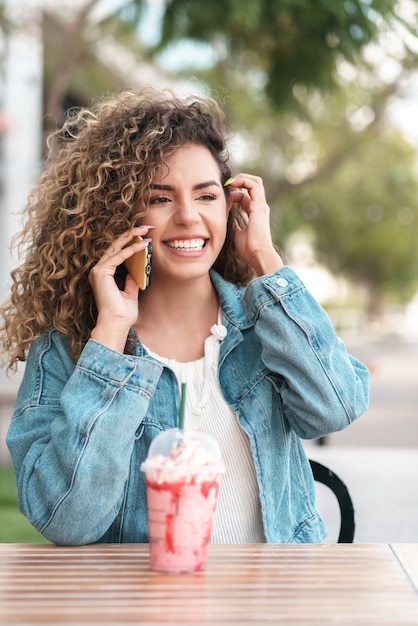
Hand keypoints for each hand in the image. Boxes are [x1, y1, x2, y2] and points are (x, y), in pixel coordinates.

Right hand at [88, 226, 151, 351]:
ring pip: (116, 247)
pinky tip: (143, 245)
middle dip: (130, 235)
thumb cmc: (122, 314)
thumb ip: (131, 281)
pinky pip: (119, 256)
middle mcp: (98, 270)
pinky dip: (132, 250)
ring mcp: (98, 270)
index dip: (129, 243)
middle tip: (145, 227)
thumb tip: (136, 272)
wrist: (116, 324)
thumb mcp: (130, 293)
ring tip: (145, 230)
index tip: (143, 236)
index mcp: (103, 275)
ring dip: (132, 238)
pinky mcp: (101, 272)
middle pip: (115, 246)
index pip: (116, 253)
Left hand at [227, 174, 283, 275]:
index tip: (223, 196)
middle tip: (226, 184)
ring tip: (229, 182)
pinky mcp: (259, 206)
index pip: (246, 196)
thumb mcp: (237, 233)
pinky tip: (232, 186)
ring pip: (255, 182)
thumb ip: (233, 224)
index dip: (234, 193)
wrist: (257, 254)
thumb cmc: (249, 248)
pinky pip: (253, 186)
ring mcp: (260, 206)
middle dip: (239, 181)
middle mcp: (260, 207)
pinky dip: (243, 182)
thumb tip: (226, 218)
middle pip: (253, 185)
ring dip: (241, 179)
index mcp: (255, 213)